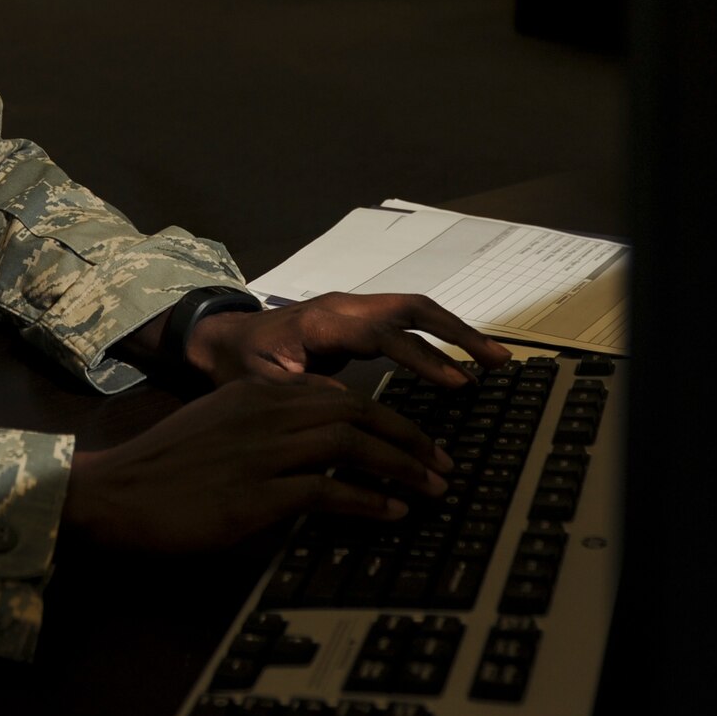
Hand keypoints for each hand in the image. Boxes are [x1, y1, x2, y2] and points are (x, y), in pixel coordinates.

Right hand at [61, 377, 452, 551]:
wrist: (115, 493)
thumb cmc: (167, 466)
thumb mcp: (220, 421)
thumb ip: (268, 416)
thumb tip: (324, 426)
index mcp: (258, 393)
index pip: (343, 394)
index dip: (390, 416)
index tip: (418, 441)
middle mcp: (265, 413)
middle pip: (358, 413)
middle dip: (409, 439)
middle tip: (442, 465)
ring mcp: (260, 453)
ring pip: (350, 445)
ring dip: (400, 468)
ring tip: (431, 490)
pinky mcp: (253, 496)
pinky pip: (325, 491)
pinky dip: (365, 501)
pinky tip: (390, 514)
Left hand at [186, 293, 509, 388]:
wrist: (221, 339)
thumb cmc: (239, 363)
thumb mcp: (260, 384)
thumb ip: (302, 393)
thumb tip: (351, 408)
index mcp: (322, 322)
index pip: (384, 334)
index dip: (422, 358)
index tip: (456, 383)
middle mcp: (344, 307)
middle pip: (412, 309)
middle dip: (457, 333)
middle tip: (496, 362)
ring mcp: (354, 309)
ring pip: (415, 311)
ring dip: (456, 332)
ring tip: (496, 360)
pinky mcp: (359, 321)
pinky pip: (407, 322)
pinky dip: (438, 336)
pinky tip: (462, 360)